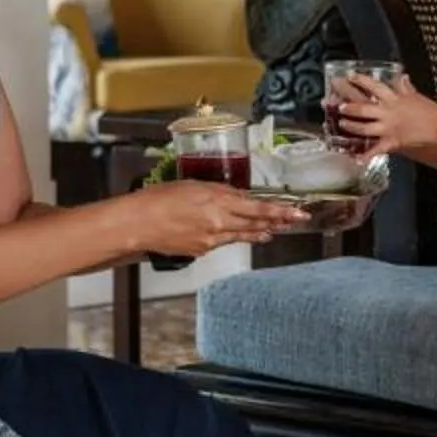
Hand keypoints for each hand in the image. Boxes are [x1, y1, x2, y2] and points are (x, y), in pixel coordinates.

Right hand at [130, 180, 291, 260]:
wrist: (139, 223)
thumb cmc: (160, 198)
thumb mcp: (194, 185)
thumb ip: (220, 192)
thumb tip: (238, 197)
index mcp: (218, 202)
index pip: (258, 208)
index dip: (279, 211)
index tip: (297, 212)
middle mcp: (219, 223)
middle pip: (255, 224)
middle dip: (277, 223)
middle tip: (293, 221)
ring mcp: (212, 240)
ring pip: (242, 236)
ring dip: (258, 233)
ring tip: (270, 232)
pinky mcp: (202, 250)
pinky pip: (222, 243)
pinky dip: (230, 237)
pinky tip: (232, 234)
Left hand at [328, 73, 436, 154]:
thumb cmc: (428, 110)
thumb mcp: (415, 96)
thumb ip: (405, 87)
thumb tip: (402, 77)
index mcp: (393, 98)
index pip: (374, 86)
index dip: (361, 80)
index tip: (350, 76)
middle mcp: (388, 112)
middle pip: (363, 108)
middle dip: (349, 107)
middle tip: (338, 105)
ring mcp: (388, 128)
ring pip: (365, 128)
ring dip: (352, 126)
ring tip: (342, 123)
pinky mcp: (392, 142)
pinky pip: (377, 150)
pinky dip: (366, 156)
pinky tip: (356, 159)